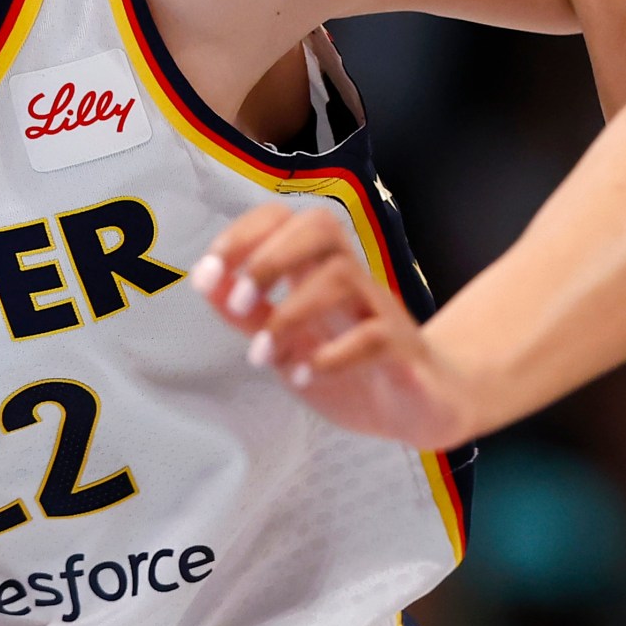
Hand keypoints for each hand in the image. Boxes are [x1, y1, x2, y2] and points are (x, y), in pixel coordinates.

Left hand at [193, 205, 477, 449]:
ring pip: (343, 277)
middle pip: (321, 227)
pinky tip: (305, 375)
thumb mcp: (286, 341)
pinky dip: (332, 357)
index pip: (285, 219)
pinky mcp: (402, 350)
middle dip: (271, 257)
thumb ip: (248, 314)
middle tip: (242, 303)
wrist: (421, 406)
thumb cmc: (351, 365)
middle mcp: (351, 279)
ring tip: (263, 354)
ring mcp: (379, 311)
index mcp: (318, 270)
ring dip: (292, 313)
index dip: (244, 233)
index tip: (210, 272)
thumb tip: (204, 280)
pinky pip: (374, 337)